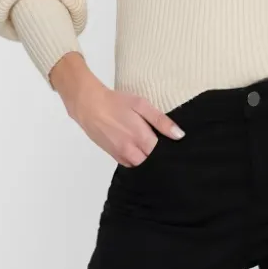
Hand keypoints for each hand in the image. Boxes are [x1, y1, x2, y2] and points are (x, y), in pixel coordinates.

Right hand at [48, 53, 184, 165]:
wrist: (88, 105)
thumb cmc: (116, 102)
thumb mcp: (141, 105)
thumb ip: (161, 121)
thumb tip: (179, 135)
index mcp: (141, 138)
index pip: (162, 155)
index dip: (170, 152)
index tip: (175, 148)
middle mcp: (131, 151)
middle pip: (152, 164)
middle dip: (159, 158)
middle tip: (164, 148)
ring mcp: (121, 155)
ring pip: (140, 166)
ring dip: (147, 160)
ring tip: (151, 147)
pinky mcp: (113, 156)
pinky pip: (130, 164)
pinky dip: (136, 159)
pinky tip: (139, 149)